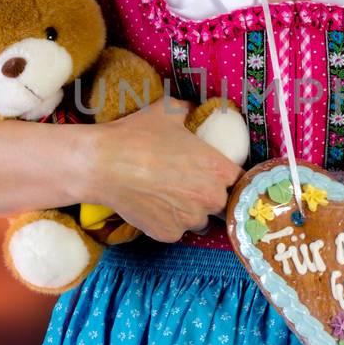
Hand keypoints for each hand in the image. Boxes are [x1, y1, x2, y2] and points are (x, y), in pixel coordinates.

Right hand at [80, 97, 244, 242]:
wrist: (102, 164)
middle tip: (188, 183)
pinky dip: (167, 221)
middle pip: (222, 203)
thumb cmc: (138, 135)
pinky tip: (152, 205)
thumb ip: (190, 111)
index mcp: (218, 169)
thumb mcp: (169, 111)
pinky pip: (176, 230)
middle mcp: (211, 198)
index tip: (217, 174)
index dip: (229, 177)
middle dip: (209, 194)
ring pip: (199, 220)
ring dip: (189, 210)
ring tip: (167, 194)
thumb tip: (195, 109)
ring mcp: (190, 220)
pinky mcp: (169, 235)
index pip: (241, 180)